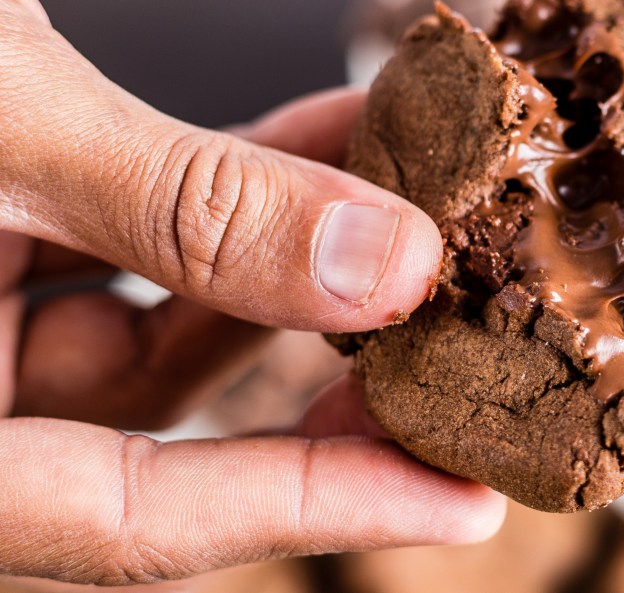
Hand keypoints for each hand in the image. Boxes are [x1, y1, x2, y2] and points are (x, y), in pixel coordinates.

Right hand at [0, 0, 502, 583]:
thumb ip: (189, 208)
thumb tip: (382, 266)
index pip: (126, 521)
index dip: (309, 509)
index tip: (458, 504)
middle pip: (156, 434)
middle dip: (317, 379)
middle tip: (457, 353)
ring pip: (157, 330)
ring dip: (295, 262)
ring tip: (411, 208)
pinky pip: (128, 249)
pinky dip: (231, 199)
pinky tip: (328, 144)